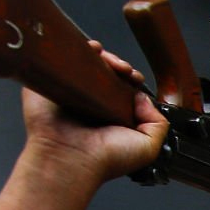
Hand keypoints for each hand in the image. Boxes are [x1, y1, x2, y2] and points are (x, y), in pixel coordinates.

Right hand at [19, 43, 167, 184]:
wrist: (71, 159)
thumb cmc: (105, 159)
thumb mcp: (148, 147)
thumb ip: (158, 123)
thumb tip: (144, 97)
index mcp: (114, 115)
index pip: (125, 87)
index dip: (132, 78)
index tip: (135, 78)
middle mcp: (93, 103)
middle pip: (107, 72)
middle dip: (119, 64)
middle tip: (123, 70)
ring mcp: (72, 92)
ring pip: (88, 64)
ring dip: (101, 55)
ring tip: (109, 61)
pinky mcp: (52, 84)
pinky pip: (63, 60)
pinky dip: (77, 50)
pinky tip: (90, 49)